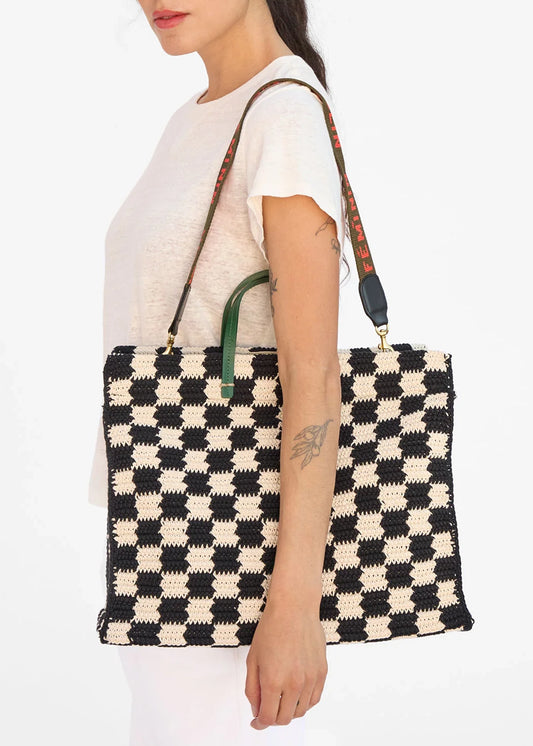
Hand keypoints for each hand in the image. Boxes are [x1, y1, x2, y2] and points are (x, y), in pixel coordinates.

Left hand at [244, 597, 327, 728]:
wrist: (294, 608)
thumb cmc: (272, 628)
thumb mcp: (253, 659)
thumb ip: (252, 689)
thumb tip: (257, 709)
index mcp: (273, 680)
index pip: (268, 718)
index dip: (260, 723)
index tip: (257, 722)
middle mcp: (294, 683)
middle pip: (285, 719)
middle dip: (273, 719)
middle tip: (267, 710)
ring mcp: (310, 679)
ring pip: (301, 711)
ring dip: (289, 711)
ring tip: (281, 700)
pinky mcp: (321, 672)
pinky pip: (314, 699)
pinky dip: (304, 703)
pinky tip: (296, 695)